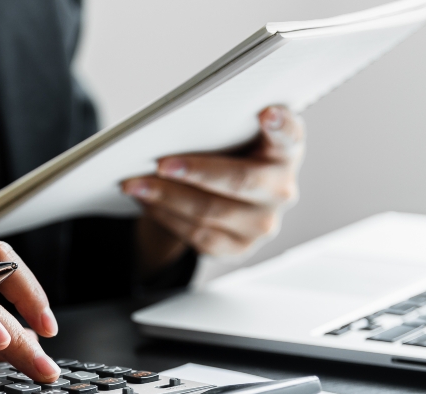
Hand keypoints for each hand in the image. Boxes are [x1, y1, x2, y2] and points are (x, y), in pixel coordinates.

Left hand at [124, 105, 304, 270]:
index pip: (289, 136)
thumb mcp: (231, 137)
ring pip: (211, 211)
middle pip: (241, 180)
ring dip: (167, 197)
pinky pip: (199, 235)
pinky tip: (147, 203)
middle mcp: (281, 190)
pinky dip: (167, 217)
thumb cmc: (226, 155)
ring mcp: (263, 224)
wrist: (222, 199)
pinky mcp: (239, 248)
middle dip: (197, 171)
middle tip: (161, 163)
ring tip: (136, 184)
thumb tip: (170, 128)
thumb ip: (221, 128)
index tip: (267, 113)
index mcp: (285, 152)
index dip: (281, 126)